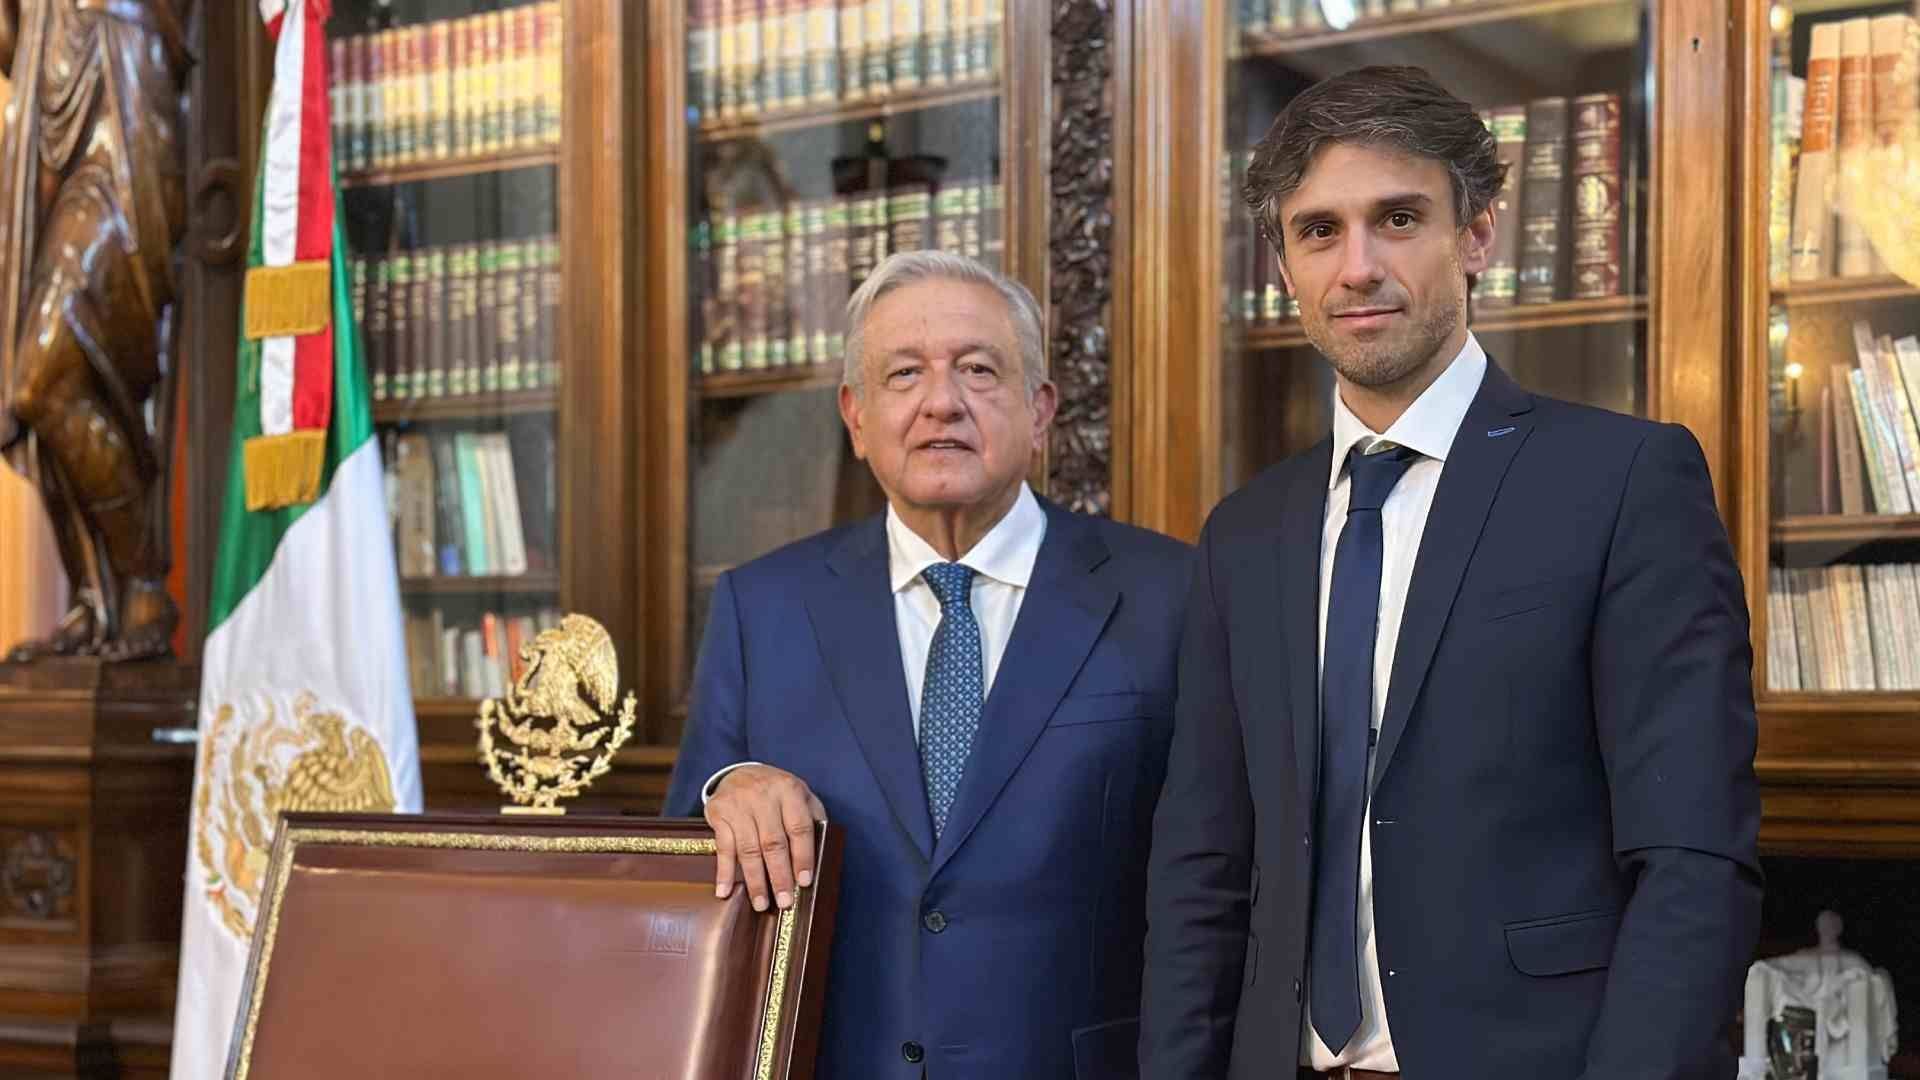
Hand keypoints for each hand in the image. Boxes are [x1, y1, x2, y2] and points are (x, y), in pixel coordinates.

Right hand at [705, 764, 825, 911]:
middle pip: (773, 842)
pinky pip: (723, 847)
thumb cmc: (776, 790)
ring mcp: (739, 804)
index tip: (804, 881)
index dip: (803, 857)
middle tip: (784, 902)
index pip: (799, 828)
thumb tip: (821, 850)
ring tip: (761, 903)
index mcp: (789, 790)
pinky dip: (724, 871)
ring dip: (755, 880)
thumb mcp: (800, 794)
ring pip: (748, 849)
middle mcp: (763, 796)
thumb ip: (812, 818)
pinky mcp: (719, 812)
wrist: (740, 772)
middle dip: (779, 876)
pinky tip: (725, 890)